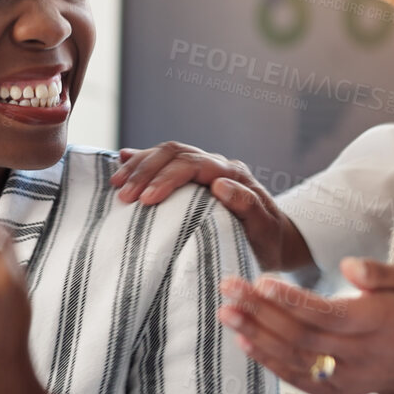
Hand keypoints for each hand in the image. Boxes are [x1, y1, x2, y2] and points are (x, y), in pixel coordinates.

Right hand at [113, 143, 313, 271]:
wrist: (276, 239)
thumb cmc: (269, 240)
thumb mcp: (264, 229)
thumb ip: (248, 206)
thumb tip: (219, 184)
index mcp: (232, 174)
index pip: (192, 165)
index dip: (166, 178)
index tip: (146, 199)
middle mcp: (217, 165)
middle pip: (174, 153)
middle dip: (145, 171)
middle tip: (124, 196)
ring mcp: (204, 168)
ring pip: (166, 153)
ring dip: (139, 165)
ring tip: (117, 183)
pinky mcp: (193, 177)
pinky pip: (164, 161)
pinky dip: (142, 161)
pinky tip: (123, 161)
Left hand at [215, 258, 393, 393]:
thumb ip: (378, 272)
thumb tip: (348, 266)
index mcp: (376, 324)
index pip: (327, 314)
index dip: (292, 300)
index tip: (261, 281)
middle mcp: (358, 355)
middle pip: (302, 334)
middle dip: (261, 311)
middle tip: (230, 287)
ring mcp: (344, 378)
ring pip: (294, 357)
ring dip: (255, 335)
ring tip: (226, 312)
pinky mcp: (331, 392)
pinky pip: (295, 378)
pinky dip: (267, 361)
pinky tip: (243, 341)